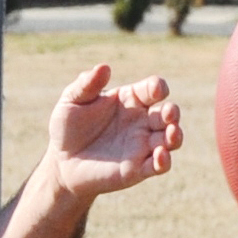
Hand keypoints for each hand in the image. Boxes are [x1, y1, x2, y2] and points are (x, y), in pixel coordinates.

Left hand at [43, 64, 181, 197]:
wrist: (61, 162)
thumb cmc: (68, 127)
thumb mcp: (72, 101)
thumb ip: (87, 84)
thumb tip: (104, 67)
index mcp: (130, 100)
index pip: (152, 89)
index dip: (158, 87)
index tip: (155, 90)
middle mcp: (141, 122)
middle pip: (168, 114)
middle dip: (173, 112)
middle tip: (169, 113)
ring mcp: (141, 145)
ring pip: (170, 139)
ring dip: (175, 135)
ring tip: (171, 133)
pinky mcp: (137, 169)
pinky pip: (159, 166)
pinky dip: (164, 161)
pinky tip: (160, 156)